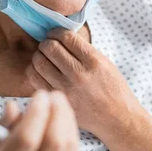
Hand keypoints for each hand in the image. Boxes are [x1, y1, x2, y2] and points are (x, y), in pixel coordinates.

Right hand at [0, 89, 79, 150]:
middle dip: (57, 112)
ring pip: (67, 149)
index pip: (26, 140)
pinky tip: (63, 120)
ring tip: (59, 104)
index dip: (38, 112)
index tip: (39, 94)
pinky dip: (70, 133)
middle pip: (53, 143)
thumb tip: (14, 106)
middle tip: (54, 95)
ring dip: (67, 120)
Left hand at [26, 28, 142, 138]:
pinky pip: (36, 80)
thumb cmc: (112, 89)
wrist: (117, 118)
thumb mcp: (105, 63)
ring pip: (40, 62)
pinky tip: (40, 70)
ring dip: (39, 55)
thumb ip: (84, 50)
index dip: (56, 32)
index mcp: (93, 61)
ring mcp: (67, 89)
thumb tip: (60, 37)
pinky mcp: (58, 101)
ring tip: (43, 57)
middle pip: (51, 48)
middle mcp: (79, 74)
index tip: (54, 34)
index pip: (66, 37)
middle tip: (48, 45)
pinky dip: (34, 71)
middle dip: (46, 42)